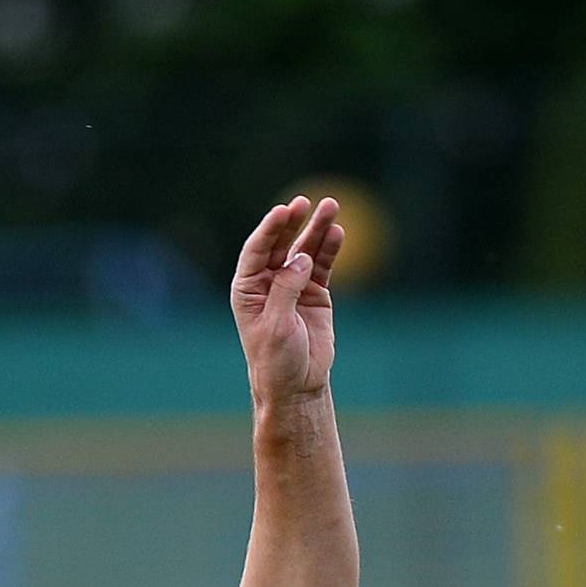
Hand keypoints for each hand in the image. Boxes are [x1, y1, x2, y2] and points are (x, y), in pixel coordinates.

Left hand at [231, 195, 343, 403]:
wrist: (298, 384)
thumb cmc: (277, 360)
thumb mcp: (276, 325)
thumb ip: (286, 289)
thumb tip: (301, 258)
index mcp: (248, 290)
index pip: (257, 251)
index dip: (269, 230)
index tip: (282, 212)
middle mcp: (268, 282)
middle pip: (281, 244)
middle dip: (292, 222)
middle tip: (304, 203)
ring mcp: (292, 284)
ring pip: (305, 249)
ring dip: (317, 228)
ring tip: (331, 207)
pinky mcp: (314, 291)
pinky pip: (322, 263)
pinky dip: (329, 248)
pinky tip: (337, 232)